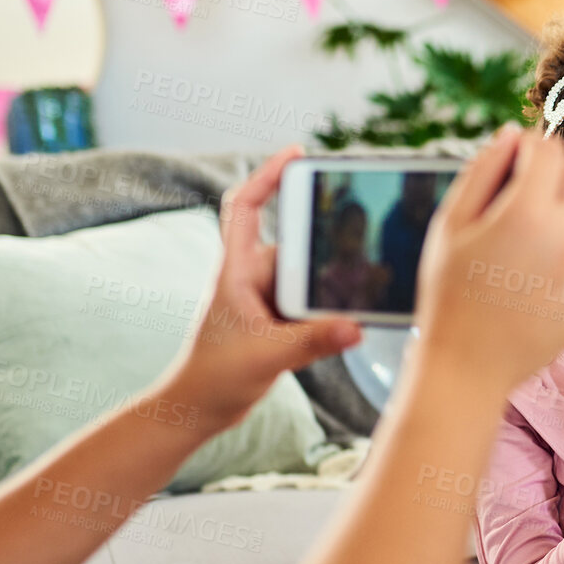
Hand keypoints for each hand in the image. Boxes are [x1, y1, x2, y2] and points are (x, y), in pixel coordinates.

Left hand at [162, 146, 363, 428]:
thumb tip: (356, 327)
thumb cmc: (213, 378)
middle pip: (295, 244)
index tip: (298, 154)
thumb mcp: (266, 357)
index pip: (245, 206)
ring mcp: (266, 301)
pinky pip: (313, 305)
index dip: (269, 174)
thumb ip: (312, 342)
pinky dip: (332, 309)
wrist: (197, 409)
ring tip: (366, 287)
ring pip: (309, 277)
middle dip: (325, 244)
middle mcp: (252, 279)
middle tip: (361, 242)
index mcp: (236, 271)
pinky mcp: (279, 323)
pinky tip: (357, 318)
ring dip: (332, 283)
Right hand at [412, 125, 563, 394]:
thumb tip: (514, 134)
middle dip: (556, 179)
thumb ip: (484, 170)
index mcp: (528, 211)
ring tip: (523, 259)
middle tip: (522, 207)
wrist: (469, 368)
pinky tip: (536, 289)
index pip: (551, 148)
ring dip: (563, 224)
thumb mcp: (451, 225)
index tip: (515, 164)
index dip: (530, 149)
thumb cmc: (450, 293)